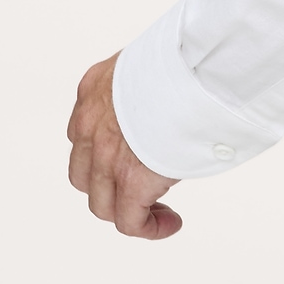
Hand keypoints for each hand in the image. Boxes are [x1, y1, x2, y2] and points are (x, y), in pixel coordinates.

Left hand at [67, 54, 181, 238]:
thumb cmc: (191, 55)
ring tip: (159, 214)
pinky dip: (148, 228)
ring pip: (103, 203)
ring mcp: (107, 155)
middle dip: (110, 186)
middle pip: (85, 174)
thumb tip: (171, 99)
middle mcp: (91, 123)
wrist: (199, 63)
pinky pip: (130, 221)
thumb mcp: (154, 60)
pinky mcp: (132, 180)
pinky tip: (170, 224)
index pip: (85, 135)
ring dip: (129, 211)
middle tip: (141, 188)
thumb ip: (148, 83)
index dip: (105, 155)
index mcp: (95, 89)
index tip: (134, 160)